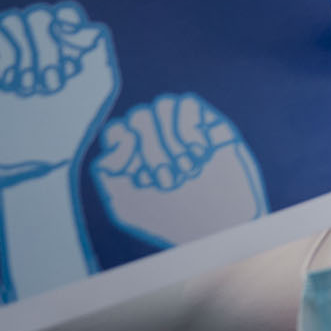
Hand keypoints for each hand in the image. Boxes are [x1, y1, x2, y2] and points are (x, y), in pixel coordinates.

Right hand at [0, 3, 116, 174]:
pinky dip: (3, 56)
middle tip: (51, 86)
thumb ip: (96, 43)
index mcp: (65, 47)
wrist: (36, 156)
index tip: (73, 62)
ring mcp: (7, 54)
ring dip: (25, 55)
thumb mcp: (98, 82)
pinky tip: (8, 84)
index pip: (64, 13)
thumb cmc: (71, 123)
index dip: (70, 30)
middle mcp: (35, 46)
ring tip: (29, 90)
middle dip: (47, 49)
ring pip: (11, 20)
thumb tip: (66, 22)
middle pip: (38, 14)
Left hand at [93, 93, 267, 244]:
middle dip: (152, 152)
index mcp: (135, 157)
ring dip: (172, 141)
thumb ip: (108, 173)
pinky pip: (187, 103)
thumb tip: (121, 137)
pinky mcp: (208, 124)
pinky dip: (188, 129)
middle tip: (169, 182)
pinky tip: (201, 153)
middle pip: (139, 117)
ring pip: (162, 105)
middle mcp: (157, 139)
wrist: (221, 227)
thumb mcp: (127, 207)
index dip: (122, 147)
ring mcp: (182, 129)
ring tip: (188, 170)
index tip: (140, 177)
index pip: (117, 131)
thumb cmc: (175, 222)